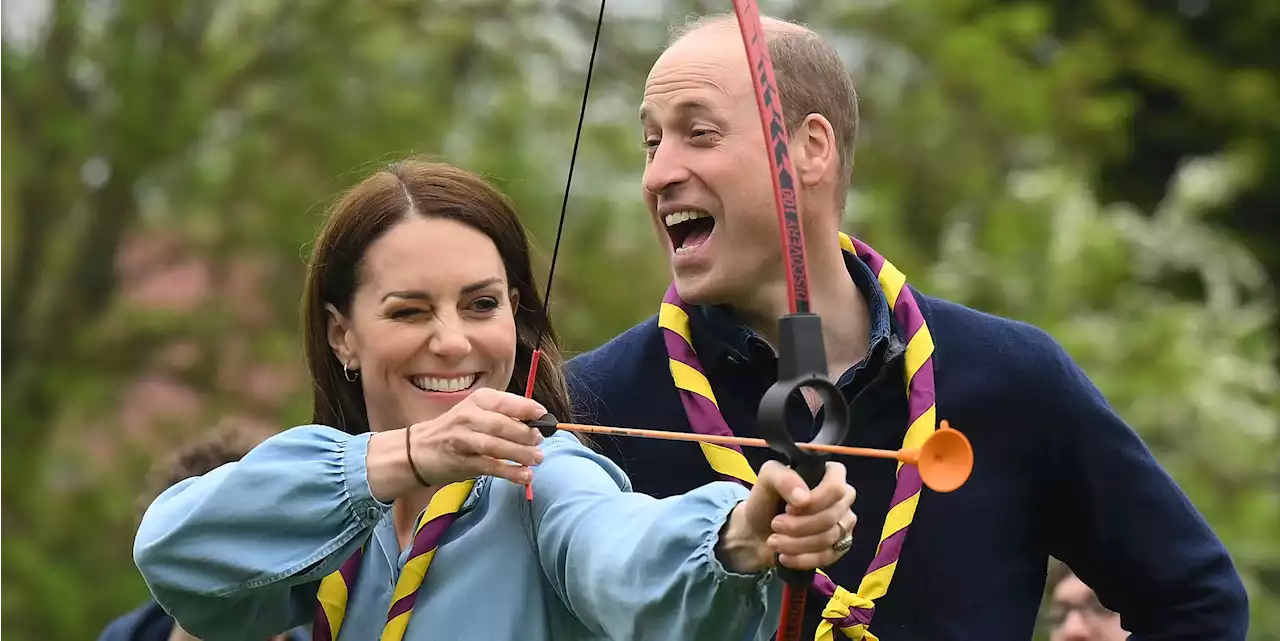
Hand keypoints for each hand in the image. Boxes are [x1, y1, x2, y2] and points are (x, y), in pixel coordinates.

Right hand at [404, 387, 547, 486]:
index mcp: (478, 400)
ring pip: (496, 445)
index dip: (526, 408)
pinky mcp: (461, 461)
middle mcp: (468, 416)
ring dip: (520, 453)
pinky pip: (489, 466)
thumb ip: (504, 416)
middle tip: (540, 441)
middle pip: (502, 424)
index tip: (544, 416)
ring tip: (537, 459)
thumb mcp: (477, 413)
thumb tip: (538, 424)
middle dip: (525, 434)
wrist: (417, 450)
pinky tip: (524, 476)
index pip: (505, 401)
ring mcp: (463, 439)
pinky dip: (509, 472)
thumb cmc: (456, 430)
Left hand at [717, 460, 856, 573]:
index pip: (836, 487)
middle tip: (775, 524)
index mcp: (830, 474)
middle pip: (830, 516)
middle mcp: (843, 498)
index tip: (789, 507)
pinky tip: (784, 557)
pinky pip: (828, 556)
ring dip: (796, 543)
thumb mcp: (767, 479)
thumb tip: (803, 498)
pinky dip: (802, 559)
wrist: (757, 532)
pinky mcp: (839, 547)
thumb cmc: (766, 500)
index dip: (814, 501)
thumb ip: (783, 478)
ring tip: (774, 541)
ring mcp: (844, 523)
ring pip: (828, 538)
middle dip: (798, 525)